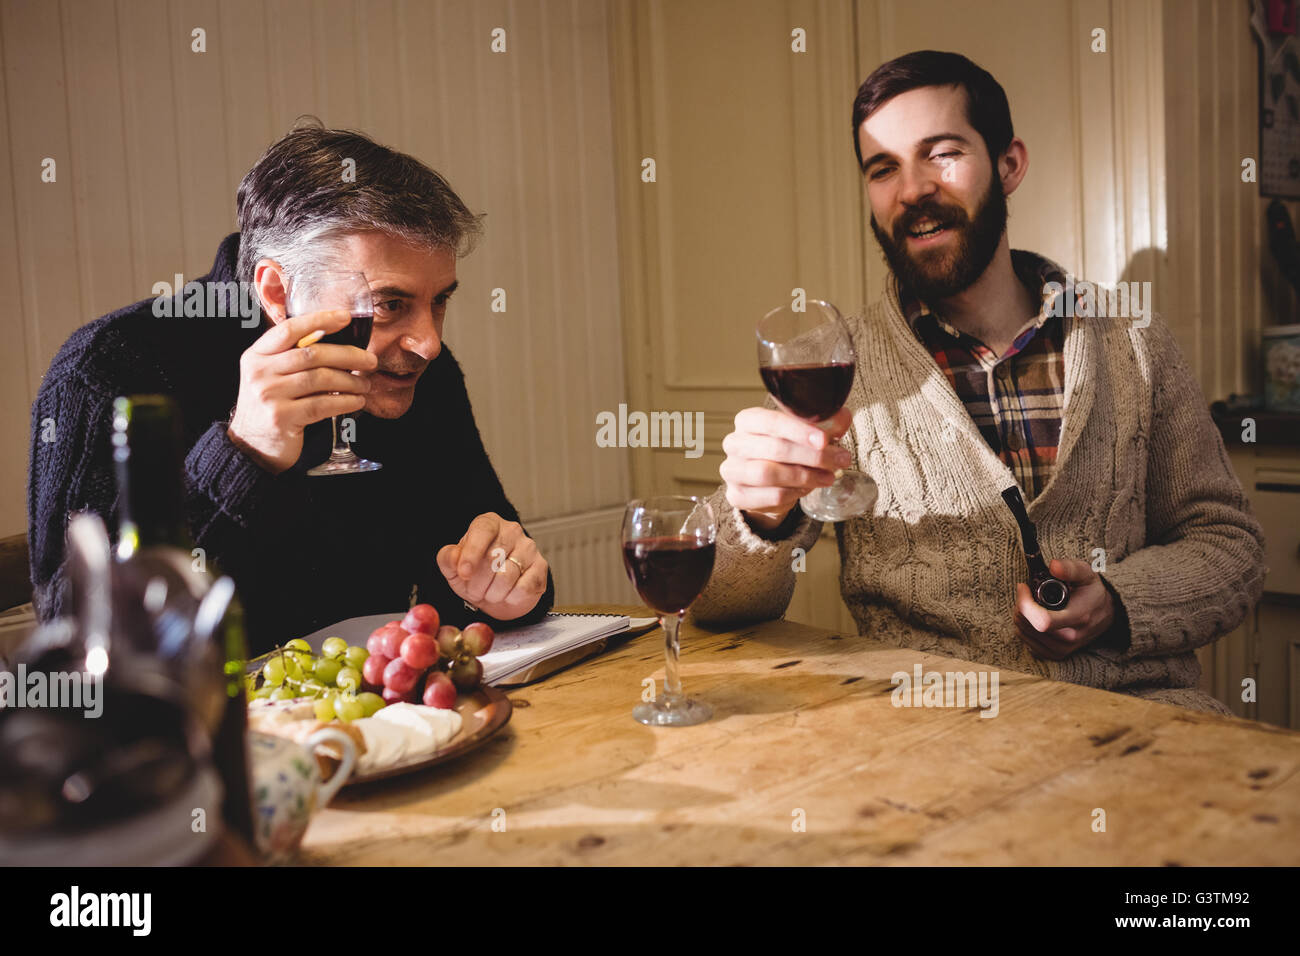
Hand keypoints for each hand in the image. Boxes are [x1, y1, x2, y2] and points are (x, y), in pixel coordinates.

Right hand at [227, 309, 378, 473]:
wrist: (252, 446)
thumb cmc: (271, 406)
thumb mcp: (270, 375)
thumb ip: (292, 357)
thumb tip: (338, 342)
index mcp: (257, 355)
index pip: (290, 329)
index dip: (319, 320)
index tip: (346, 317)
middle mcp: (259, 372)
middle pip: (312, 354)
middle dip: (348, 355)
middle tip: (370, 360)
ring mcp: (268, 395)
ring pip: (320, 379)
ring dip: (350, 381)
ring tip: (365, 384)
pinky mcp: (281, 418)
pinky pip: (322, 405)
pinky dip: (345, 402)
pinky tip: (357, 402)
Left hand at [436, 512, 548, 620]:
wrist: (497, 594)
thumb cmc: (475, 575)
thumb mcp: (454, 568)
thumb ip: (448, 559)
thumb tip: (455, 556)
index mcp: (489, 523)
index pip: (482, 531)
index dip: (471, 553)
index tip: (464, 573)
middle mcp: (511, 530)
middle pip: (492, 558)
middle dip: (478, 583)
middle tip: (475, 590)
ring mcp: (529, 548)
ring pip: (507, 577)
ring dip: (493, 593)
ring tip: (491, 593)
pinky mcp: (541, 567)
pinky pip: (523, 588)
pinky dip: (511, 598)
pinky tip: (508, 595)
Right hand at [719, 406, 852, 529]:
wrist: (767, 483)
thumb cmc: (786, 450)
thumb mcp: (806, 434)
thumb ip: (824, 424)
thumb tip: (843, 417)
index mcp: (748, 420)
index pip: (772, 422)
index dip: (799, 431)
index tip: (825, 440)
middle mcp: (734, 443)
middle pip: (774, 448)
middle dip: (811, 456)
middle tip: (839, 460)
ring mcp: (732, 470)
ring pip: (769, 473)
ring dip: (805, 476)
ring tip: (828, 476)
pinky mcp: (736, 496)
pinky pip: (770, 496)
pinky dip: (794, 493)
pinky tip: (808, 489)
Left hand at [1014, 559, 1115, 659]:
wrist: (1105, 615)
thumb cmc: (1092, 592)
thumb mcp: (1086, 574)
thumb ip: (1071, 568)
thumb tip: (1053, 566)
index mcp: (1079, 618)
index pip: (1042, 621)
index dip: (1026, 603)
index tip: (1023, 587)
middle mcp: (1070, 639)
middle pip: (1028, 625)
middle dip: (1021, 605)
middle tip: (1026, 592)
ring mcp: (1061, 650)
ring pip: (1023, 632)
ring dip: (1021, 614)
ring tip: (1031, 602)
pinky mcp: (1054, 655)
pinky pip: (1025, 640)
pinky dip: (1024, 626)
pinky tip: (1033, 615)